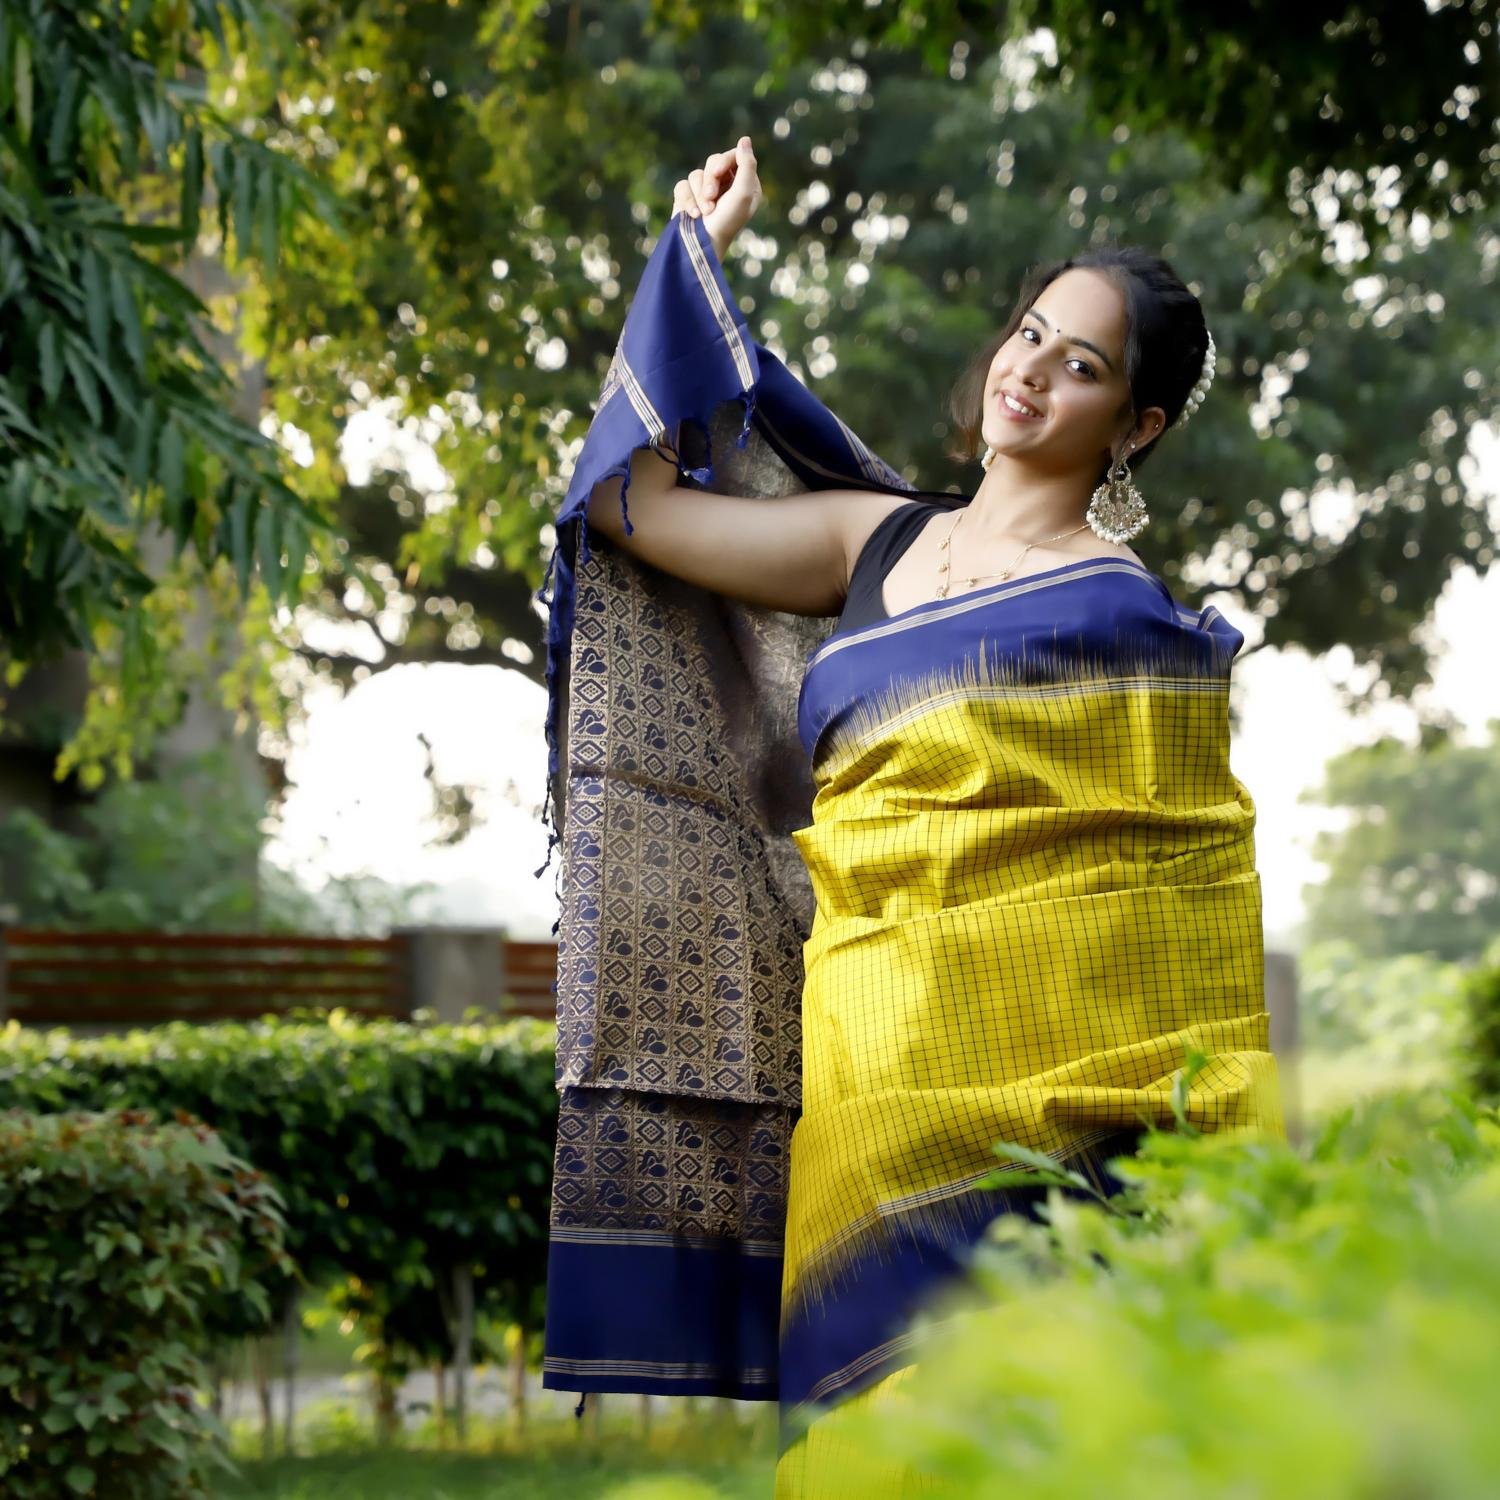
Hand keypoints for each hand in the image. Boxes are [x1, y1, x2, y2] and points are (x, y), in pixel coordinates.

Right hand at [671, 136, 761, 260]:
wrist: (702, 247)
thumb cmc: (727, 222)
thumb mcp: (742, 193)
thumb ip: (747, 165)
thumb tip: (745, 139)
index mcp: (744, 185)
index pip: (733, 157)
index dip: (724, 161)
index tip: (720, 172)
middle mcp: (726, 186)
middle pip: (713, 162)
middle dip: (710, 180)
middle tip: (710, 198)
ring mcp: (705, 192)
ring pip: (696, 174)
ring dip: (698, 195)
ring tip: (704, 213)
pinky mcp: (687, 198)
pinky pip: (682, 185)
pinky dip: (686, 200)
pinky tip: (692, 215)